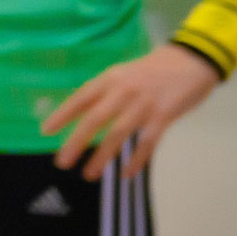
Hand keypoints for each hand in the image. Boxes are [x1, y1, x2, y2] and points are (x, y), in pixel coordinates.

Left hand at [43, 44, 220, 180]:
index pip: (80, 98)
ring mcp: (144, 104)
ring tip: (89, 174)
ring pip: (118, 133)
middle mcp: (123, 90)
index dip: (62, 115)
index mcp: (110, 78)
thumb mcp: (124, 75)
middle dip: (76, 141)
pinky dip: (136, 160)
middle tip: (62, 162)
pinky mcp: (164, 116)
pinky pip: (147, 142)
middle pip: (94, 119)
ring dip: (103, 156)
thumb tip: (82, 114)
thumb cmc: (153, 71)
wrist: (191, 61)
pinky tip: (126, 174)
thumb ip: (106, 92)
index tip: (45, 132)